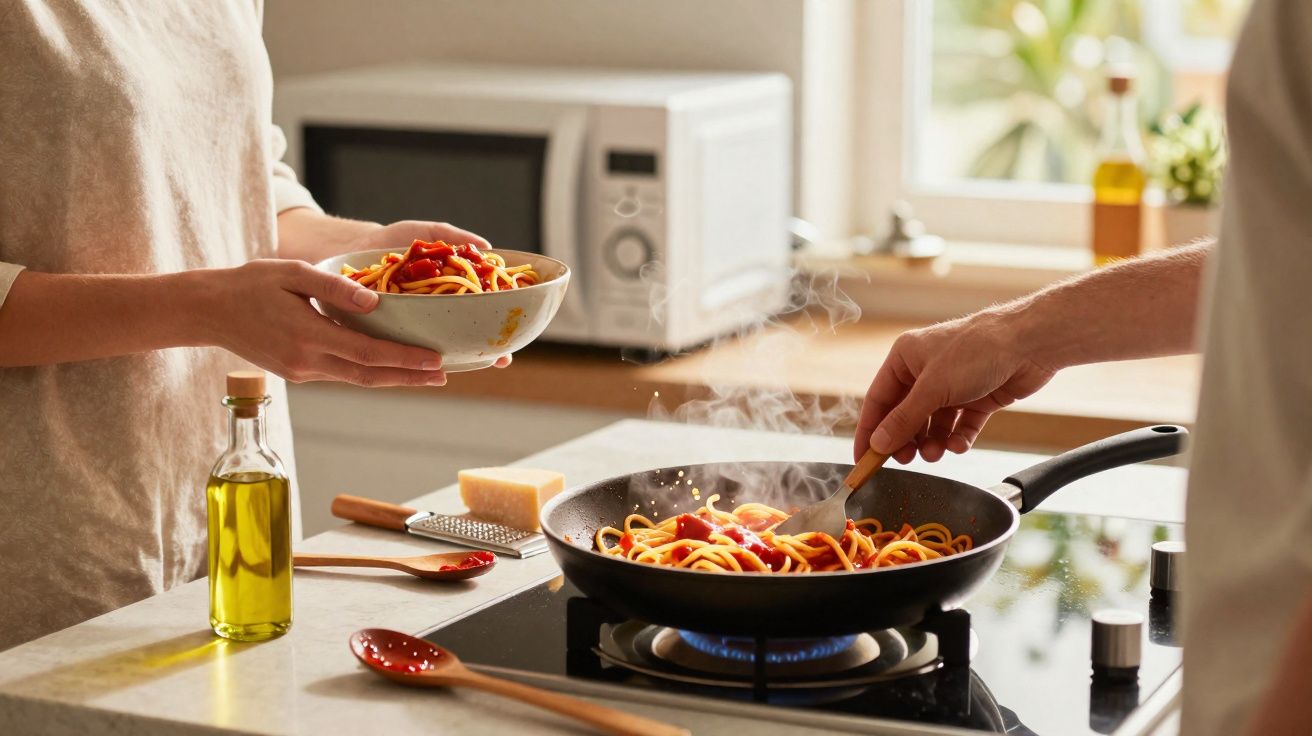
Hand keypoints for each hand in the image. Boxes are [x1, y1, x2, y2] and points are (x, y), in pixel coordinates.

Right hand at [205, 259, 452, 386]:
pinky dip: (370, 372)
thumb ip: (335, 287)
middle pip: (370, 376)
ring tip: (427, 374)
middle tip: (444, 375)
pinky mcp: (298, 373)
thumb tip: (376, 302)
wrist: (207, 311)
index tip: (436, 360)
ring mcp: (302, 372)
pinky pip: (342, 375)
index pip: (368, 354)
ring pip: (357, 380)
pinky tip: (391, 366)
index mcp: (308, 336)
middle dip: (410, 377)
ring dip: (394, 378)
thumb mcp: (292, 273)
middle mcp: (307, 362)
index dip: (405, 360)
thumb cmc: (250, 284)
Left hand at [344, 220, 510, 368]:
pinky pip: (404, 348)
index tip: (510, 342)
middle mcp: (431, 315)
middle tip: (501, 358)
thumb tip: (487, 247)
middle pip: (464, 335)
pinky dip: (415, 357)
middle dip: (484, 349)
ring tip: (473, 363)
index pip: (478, 313)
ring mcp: (409, 327)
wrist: (347, 249)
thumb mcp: (423, 233)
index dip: (497, 328)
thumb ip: (450, 237)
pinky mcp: (384, 334)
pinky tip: (427, 364)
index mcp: (445, 294)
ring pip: (437, 348)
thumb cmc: (388, 241)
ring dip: (456, 357)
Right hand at [854, 311, 1055, 464]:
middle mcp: (926, 371)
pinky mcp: (977, 398)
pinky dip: (957, 438)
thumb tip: (878, 443)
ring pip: (932, 424)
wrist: (1030, 344)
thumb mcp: (933, 388)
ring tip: (936, 453)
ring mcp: (953, 386)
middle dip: (905, 439)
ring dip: (932, 442)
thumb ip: (904, 419)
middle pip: (905, 415)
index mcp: (905, 358)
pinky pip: (959, 426)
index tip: (863, 458)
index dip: (870, 431)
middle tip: (906, 459)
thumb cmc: (977, 351)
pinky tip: (958, 444)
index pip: (878, 400)